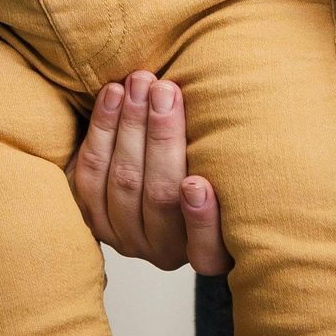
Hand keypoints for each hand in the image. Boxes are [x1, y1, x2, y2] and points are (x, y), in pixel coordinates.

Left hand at [66, 69, 230, 274]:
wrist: (149, 172)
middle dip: (161, 137)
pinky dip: (101, 128)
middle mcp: (164, 252)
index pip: (207, 250)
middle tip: (164, 90)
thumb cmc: (204, 165)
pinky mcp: (92, 215)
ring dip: (129, 124)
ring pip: (123, 180)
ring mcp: (124, 237)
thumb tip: (244, 110)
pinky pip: (90, 171)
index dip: (201, 221)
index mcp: (208, 252)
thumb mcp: (227, 172)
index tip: (196, 184)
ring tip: (139, 82)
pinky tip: (112, 94)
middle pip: (159, 196)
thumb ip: (227, 159)